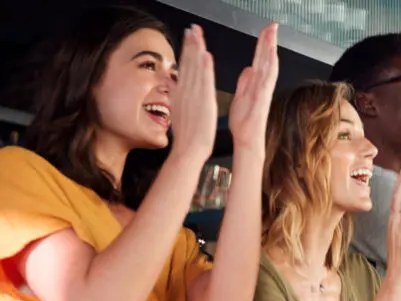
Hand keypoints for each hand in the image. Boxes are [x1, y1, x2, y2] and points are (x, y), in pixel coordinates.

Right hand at [170, 25, 217, 160]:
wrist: (188, 150)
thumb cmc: (187, 136)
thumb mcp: (178, 111)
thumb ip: (176, 96)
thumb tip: (172, 84)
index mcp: (180, 94)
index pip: (183, 68)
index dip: (186, 51)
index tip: (189, 37)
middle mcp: (185, 92)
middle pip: (187, 64)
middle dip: (190, 45)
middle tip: (193, 28)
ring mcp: (194, 96)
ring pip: (195, 69)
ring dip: (196, 50)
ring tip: (198, 34)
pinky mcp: (204, 102)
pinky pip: (204, 82)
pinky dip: (205, 68)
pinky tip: (206, 56)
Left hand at [229, 23, 278, 154]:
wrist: (247, 141)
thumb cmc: (244, 124)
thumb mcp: (241, 98)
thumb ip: (245, 83)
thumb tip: (248, 69)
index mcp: (256, 85)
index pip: (260, 60)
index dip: (263, 45)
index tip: (266, 30)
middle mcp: (262, 87)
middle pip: (267, 60)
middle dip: (269, 42)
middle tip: (272, 25)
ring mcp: (264, 93)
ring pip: (269, 67)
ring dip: (271, 50)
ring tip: (272, 35)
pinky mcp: (262, 100)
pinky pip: (267, 81)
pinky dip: (269, 68)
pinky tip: (271, 57)